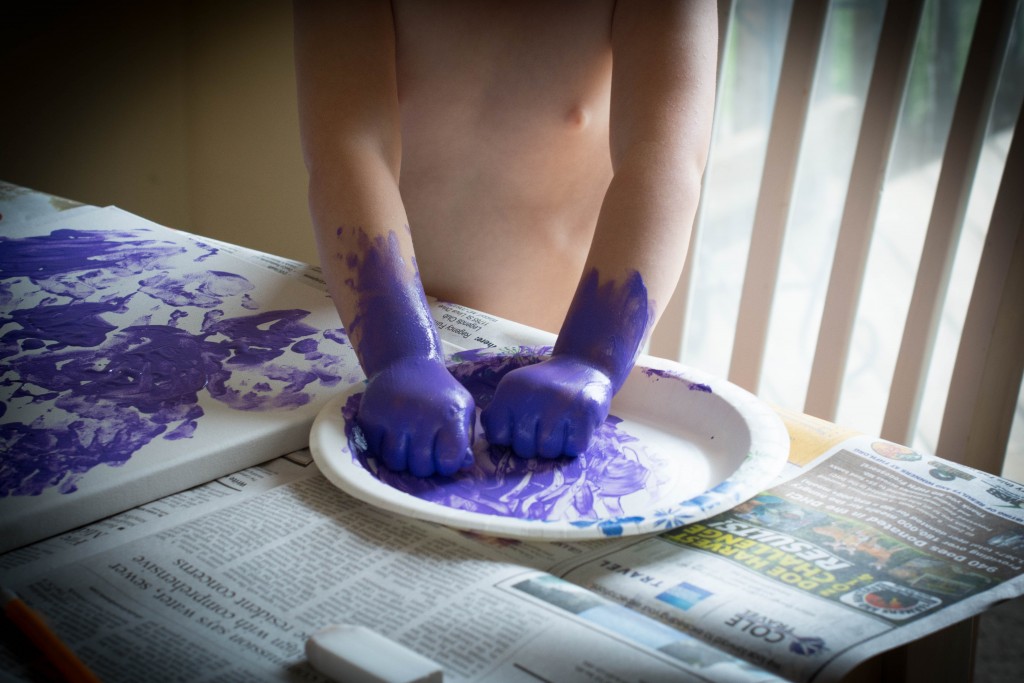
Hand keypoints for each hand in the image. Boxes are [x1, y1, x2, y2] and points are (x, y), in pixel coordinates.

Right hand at [357, 357, 475, 476]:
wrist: (406, 363)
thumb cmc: (439, 392)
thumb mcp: (462, 408)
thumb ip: (466, 438)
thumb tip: (465, 465)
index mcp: (450, 415)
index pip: (449, 461)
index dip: (447, 465)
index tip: (444, 456)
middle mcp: (422, 417)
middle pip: (420, 467)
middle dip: (424, 465)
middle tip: (424, 450)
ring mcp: (394, 418)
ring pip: (396, 463)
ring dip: (402, 460)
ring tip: (408, 445)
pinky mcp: (371, 418)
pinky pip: (376, 452)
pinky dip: (383, 450)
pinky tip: (392, 436)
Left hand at [481, 356, 612, 458]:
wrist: (583, 365)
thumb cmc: (544, 387)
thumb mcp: (514, 390)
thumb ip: (498, 413)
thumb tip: (491, 434)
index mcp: (509, 390)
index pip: (497, 435)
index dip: (510, 437)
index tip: (521, 426)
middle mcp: (531, 396)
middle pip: (524, 449)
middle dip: (534, 444)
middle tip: (545, 425)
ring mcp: (559, 405)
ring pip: (548, 451)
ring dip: (556, 445)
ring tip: (561, 425)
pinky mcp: (584, 413)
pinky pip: (573, 448)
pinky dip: (575, 443)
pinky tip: (575, 425)